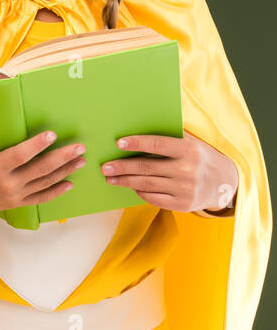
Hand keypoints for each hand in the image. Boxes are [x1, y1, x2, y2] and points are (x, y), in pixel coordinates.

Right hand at [0, 109, 84, 219]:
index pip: (20, 155)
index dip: (36, 145)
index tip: (52, 135)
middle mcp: (7, 183)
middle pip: (40, 169)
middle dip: (62, 158)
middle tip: (80, 147)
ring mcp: (14, 195)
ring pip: (45, 183)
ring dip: (65, 172)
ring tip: (80, 161)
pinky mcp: (16, 203)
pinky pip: (40, 198)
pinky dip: (56, 192)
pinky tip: (69, 184)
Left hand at [102, 132, 238, 211]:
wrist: (225, 182)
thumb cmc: (199, 156)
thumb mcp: (191, 142)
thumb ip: (169, 135)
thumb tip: (136, 124)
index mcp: (188, 150)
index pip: (158, 145)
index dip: (137, 143)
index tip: (118, 143)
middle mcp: (187, 170)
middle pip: (146, 168)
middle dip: (122, 167)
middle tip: (104, 167)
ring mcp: (185, 189)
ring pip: (146, 184)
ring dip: (124, 181)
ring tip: (110, 178)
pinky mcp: (183, 204)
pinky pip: (153, 198)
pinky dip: (139, 192)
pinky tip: (130, 186)